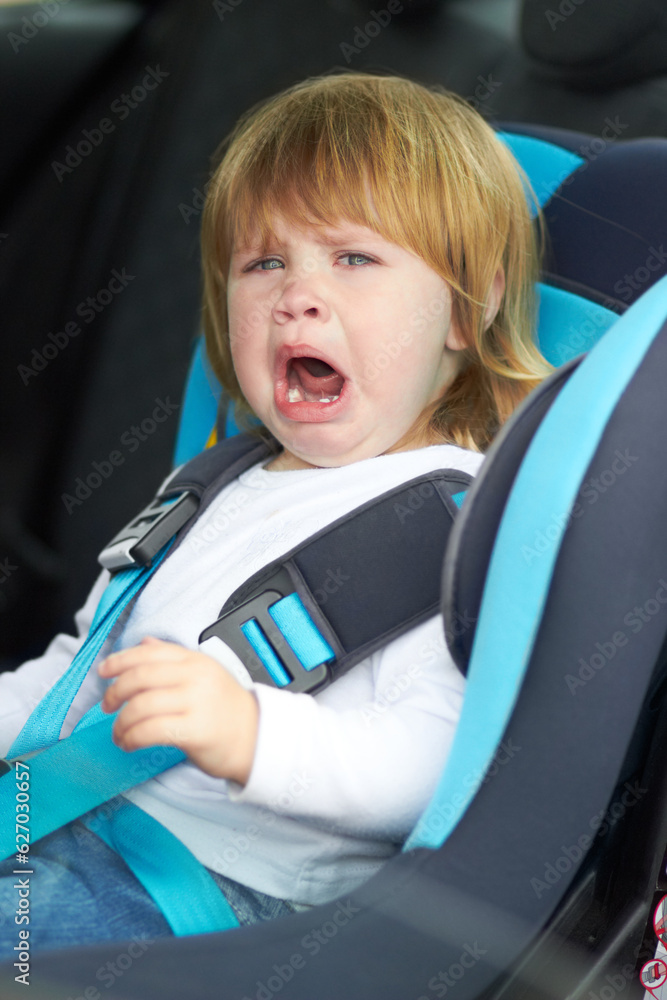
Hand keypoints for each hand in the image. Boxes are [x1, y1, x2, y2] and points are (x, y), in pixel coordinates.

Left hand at [98, 637, 258, 784]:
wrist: (255, 737)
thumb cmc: (226, 709)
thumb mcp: (203, 673)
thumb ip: (172, 658)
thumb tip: (145, 642)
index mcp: (194, 660)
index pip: (149, 653)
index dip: (120, 660)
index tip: (103, 671)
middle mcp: (195, 677)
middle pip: (140, 677)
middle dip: (116, 692)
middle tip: (107, 706)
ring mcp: (196, 703)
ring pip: (141, 706)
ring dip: (121, 722)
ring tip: (119, 733)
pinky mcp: (195, 730)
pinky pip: (150, 730)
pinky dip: (131, 738)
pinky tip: (129, 743)